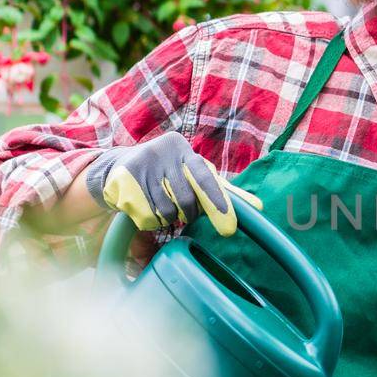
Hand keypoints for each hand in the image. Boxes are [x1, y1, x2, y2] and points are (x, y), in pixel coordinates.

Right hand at [85, 133, 260, 235]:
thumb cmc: (167, 173)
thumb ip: (223, 189)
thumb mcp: (193, 173)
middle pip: (185, 198)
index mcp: (182, 148)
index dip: (217, 202)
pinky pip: (148, 217)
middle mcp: (161, 152)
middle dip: (190, 213)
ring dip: (169, 217)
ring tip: (163, 204)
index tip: (230, 228)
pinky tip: (145, 206)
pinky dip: (151, 220)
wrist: (117, 168)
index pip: (204, 177)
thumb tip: (259, 207)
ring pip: (167, 211)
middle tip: (189, 216)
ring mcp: (141, 166)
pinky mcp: (124, 182)